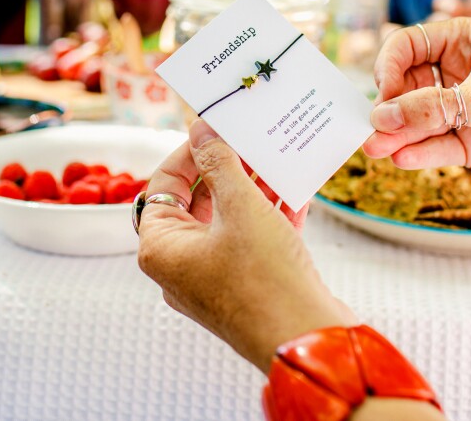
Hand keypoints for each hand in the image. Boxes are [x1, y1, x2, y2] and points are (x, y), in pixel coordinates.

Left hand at [138, 120, 355, 372]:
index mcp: (163, 249)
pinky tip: (296, 194)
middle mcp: (183, 267)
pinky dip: (271, 218)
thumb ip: (220, 164)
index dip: (189, 153)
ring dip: (253, 192)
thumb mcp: (241, 209)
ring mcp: (216, 281)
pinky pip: (253, 243)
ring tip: (277, 162)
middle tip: (252, 144)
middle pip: (198, 204)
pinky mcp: (249, 289)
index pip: (164, 186)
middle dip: (228, 172)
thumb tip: (202, 131)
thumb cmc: (264, 278)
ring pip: (230, 223)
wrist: (307, 339)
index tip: (215, 131)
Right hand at [364, 18, 470, 202]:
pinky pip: (435, 147)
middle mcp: (462, 73)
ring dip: (397, 134)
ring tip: (376, 150)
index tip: (383, 91)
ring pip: (418, 120)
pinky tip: (401, 158)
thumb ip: (432, 108)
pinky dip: (417, 153)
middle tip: (374, 128)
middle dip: (391, 107)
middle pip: (408, 86)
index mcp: (468, 41)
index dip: (391, 65)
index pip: (411, 45)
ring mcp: (465, 111)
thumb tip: (381, 117)